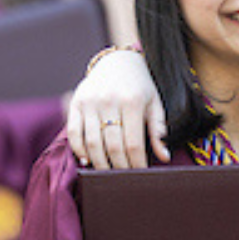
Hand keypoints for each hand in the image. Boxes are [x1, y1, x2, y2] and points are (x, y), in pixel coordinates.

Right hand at [67, 49, 168, 168]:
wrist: (118, 61)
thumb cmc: (141, 86)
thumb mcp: (155, 104)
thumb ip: (158, 130)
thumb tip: (165, 157)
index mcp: (132, 101)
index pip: (133, 143)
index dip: (136, 163)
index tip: (140, 174)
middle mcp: (109, 101)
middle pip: (112, 145)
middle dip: (119, 166)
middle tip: (123, 178)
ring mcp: (90, 101)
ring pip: (92, 142)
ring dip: (100, 162)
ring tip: (107, 173)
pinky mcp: (76, 102)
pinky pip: (73, 131)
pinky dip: (79, 149)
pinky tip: (87, 160)